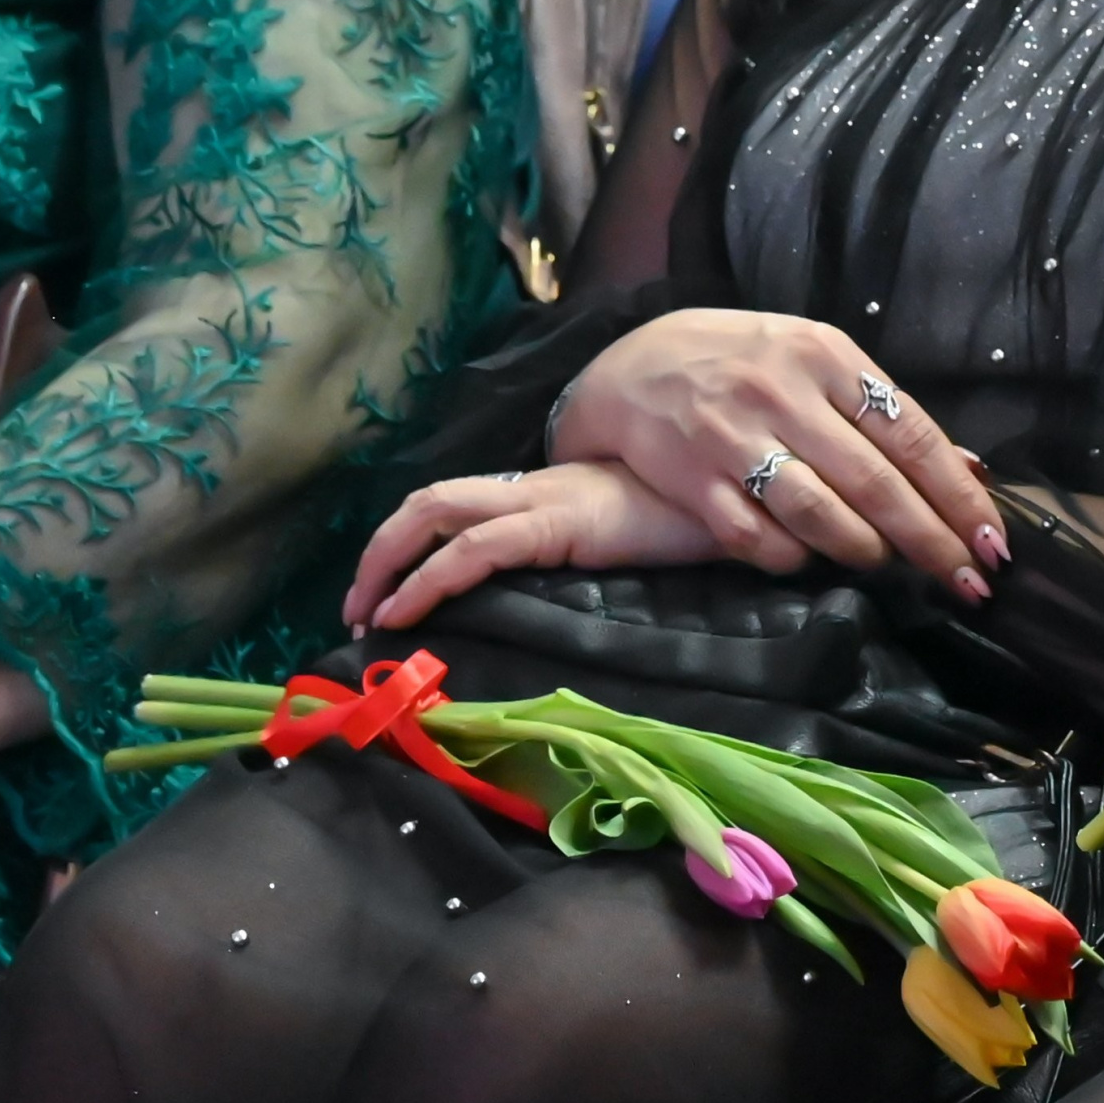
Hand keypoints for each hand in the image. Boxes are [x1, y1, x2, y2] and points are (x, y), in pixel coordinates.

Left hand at [351, 458, 739, 631]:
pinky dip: (429, 578)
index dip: (409, 543)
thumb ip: (597, 558)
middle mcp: (534, 488)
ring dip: (387, 564)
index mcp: (546, 493)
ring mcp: (545, 500)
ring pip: (437, 512)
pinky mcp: (560, 520)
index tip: (385, 598)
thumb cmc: (701, 521)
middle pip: (431, 501)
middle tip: (354, 609)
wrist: (749, 487)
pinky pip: (478, 546)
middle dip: (379, 552)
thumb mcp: (635, 544)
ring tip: (364, 614)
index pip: (459, 505)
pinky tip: (403, 612)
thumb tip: (562, 603)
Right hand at [551, 311, 1003, 599]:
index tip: (993, 542)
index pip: (912, 435)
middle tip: (968, 582)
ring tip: (886, 565)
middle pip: (876, 484)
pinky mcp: (694, 481)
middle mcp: (784, 393)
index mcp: (826, 356)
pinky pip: (758, 540)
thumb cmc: (741, 364)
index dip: (958, 497)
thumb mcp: (814, 361)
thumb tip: (968, 468)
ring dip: (866, 552)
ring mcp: (735, 437)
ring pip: (821, 516)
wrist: (628, 366)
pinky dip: (793, 559)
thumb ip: (883, 412)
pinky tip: (810, 559)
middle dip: (932, 542)